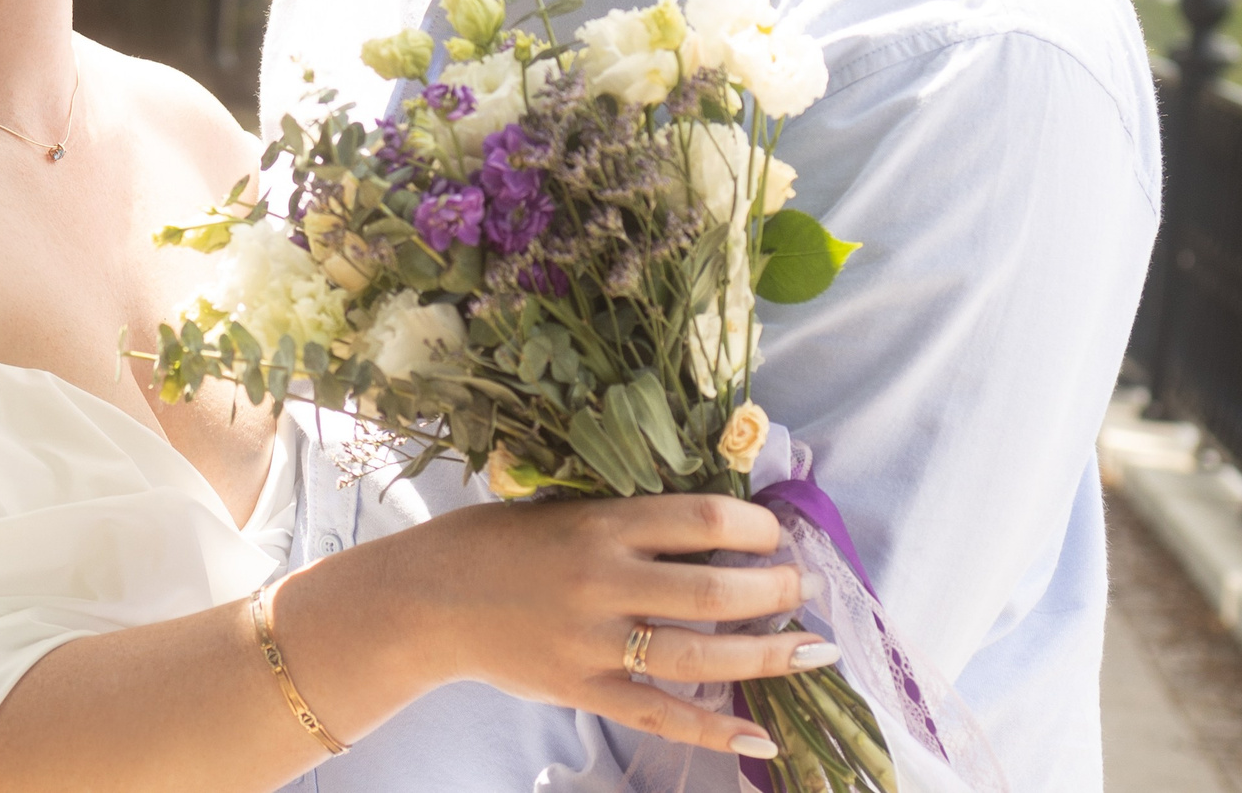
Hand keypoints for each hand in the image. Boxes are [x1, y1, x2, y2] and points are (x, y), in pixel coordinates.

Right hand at [333, 493, 825, 760]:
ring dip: (767, 655)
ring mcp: (594, 641)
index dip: (758, 526)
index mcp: (603, 522)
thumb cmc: (500, 540)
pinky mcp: (582, 687)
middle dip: (776, 591)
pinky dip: (715, 730)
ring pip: (700, 656)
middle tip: (804, 588)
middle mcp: (604, 580)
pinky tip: (763, 736)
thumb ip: (630, 518)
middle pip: (715, 591)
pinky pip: (660, 714)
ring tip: (812, 650)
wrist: (429, 597)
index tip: (776, 532)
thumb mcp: (564, 506)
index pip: (704, 519)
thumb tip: (715, 525)